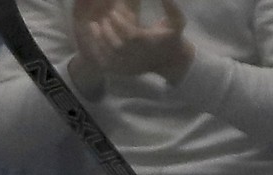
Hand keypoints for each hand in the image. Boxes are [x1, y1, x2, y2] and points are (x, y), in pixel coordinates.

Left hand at [72, 0, 193, 83]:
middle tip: (103, 20)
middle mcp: (139, 55)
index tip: (113, 13)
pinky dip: (99, 51)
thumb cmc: (173, 39)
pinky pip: (108, 63)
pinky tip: (96, 39)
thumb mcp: (177, 22)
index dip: (120, 23)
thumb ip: (171, 7)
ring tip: (94, 26)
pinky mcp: (126, 70)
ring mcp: (132, 64)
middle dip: (108, 31)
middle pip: (118, 46)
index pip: (131, 35)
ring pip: (111, 54)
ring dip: (100, 39)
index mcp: (149, 44)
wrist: (172, 62)